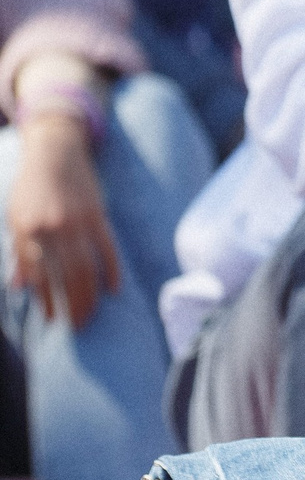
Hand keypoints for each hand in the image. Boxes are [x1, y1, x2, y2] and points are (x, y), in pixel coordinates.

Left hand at [6, 112, 118, 327]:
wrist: (54, 153)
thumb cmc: (30, 188)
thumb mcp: (15, 219)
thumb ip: (19, 253)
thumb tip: (18, 287)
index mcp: (28, 231)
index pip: (40, 275)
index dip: (46, 301)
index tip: (52, 320)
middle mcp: (53, 229)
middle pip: (66, 276)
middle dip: (72, 304)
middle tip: (78, 326)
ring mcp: (78, 222)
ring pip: (87, 267)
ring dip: (90, 295)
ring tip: (92, 314)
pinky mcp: (98, 216)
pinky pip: (107, 249)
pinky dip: (111, 270)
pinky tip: (113, 289)